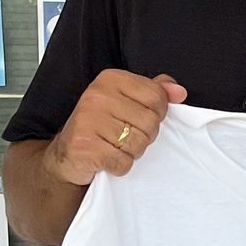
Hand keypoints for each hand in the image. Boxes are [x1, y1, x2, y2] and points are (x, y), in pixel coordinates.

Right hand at [46, 70, 186, 186]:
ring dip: (131, 152)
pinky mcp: (85, 146)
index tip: (139, 119)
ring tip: (114, 147)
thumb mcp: (127, 101)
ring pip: (138, 144)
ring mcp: (88, 120)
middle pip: (151, 122)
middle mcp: (97, 95)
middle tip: (123, 136)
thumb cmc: (100, 127)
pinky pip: (123, 162)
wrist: (66, 154)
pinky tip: (106, 159)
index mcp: (111, 79)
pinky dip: (119, 166)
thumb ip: (154, 92)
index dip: (157, 114)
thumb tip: (179, 92)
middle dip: (143, 136)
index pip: (157, 97)